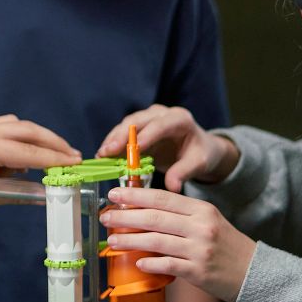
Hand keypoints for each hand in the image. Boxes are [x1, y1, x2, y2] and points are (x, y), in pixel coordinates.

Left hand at [0, 114, 80, 220]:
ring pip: (15, 126)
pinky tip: (19, 160)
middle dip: (52, 142)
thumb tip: (44, 193)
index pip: (30, 152)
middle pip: (27, 130)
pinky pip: (1, 130)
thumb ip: (15, 191)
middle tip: (72, 155)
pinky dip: (17, 141)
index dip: (56, 159)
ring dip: (35, 139)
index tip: (77, 163)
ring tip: (48, 159)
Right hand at [96, 105, 238, 191]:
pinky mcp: (138, 127)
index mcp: (179, 119)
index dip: (145, 137)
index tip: (133, 150)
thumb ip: (184, 172)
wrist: (199, 148)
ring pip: (126, 125)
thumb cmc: (200, 154)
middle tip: (108, 151)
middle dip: (121, 136)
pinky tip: (103, 155)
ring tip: (101, 155)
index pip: (160, 125)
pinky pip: (122, 133)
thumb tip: (172, 187)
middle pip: (137, 121)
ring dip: (112, 140)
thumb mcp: (198, 163)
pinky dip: (113, 144)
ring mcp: (148, 118)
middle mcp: (162, 114)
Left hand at [99, 185, 255, 301]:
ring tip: (113, 240)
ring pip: (156, 240)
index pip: (161, 197)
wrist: (255, 272)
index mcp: (201, 209)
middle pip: (154, 217)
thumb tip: (139, 210)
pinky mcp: (199, 271)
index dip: (134, 195)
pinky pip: (167, 265)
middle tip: (105, 217)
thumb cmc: (224, 245)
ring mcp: (200, 249)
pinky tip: (137, 263)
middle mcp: (200, 226)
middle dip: (125, 216)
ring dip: (130, 240)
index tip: (114, 195)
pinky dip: (150, 263)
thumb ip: (178, 214)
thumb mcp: (207, 220)